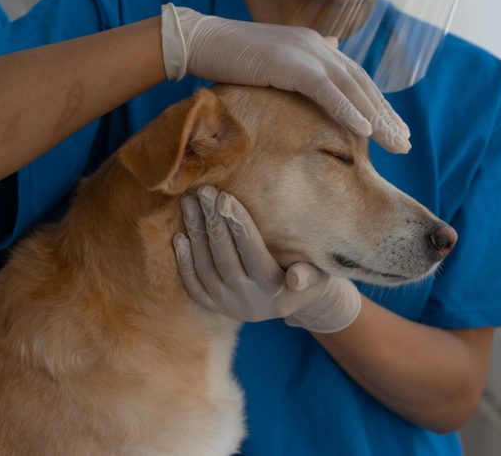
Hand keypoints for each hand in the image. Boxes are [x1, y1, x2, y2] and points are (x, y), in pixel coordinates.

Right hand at [161, 3, 409, 153]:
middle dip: (386, 116)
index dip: (377, 106)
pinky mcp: (291, 64)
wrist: (201, 41)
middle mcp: (319, 46)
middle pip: (362, 85)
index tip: (393, 130)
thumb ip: (303, 67)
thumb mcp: (275, 63)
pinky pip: (328, 92)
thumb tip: (330, 56)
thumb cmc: (232, 58)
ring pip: (352, 89)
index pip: (356, 79)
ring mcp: (307, 53)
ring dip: (377, 119)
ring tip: (397, 144)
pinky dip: (349, 111)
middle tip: (405, 144)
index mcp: (317, 46)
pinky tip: (367, 132)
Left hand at [172, 186, 361, 332]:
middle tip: (203, 192)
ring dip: (196, 234)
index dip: (238, 226)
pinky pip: (194, 285)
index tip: (225, 197)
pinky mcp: (215, 308)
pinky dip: (185, 262)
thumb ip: (310, 275)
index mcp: (276, 292)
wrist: (294, 302)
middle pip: (225, 258)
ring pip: (206, 268)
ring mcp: (229, 306)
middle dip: (213, 222)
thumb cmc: (310, 278)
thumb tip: (297, 278)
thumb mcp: (319, 278)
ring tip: (189, 203)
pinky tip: (180, 237)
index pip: (254, 254)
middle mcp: (249, 302)